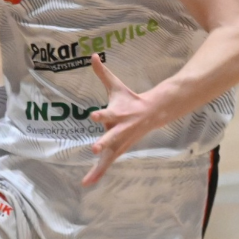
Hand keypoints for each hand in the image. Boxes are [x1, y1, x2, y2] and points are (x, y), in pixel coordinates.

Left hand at [83, 54, 165, 185]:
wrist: (152, 114)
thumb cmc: (130, 99)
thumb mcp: (116, 86)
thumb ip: (102, 73)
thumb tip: (92, 55)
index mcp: (118, 113)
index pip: (107, 113)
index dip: (100, 114)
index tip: (93, 115)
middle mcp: (119, 129)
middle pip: (111, 137)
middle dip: (104, 143)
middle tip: (95, 148)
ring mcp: (120, 142)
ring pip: (109, 156)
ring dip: (99, 167)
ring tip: (87, 180)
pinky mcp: (119, 150)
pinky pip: (107, 164)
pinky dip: (97, 174)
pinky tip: (87, 183)